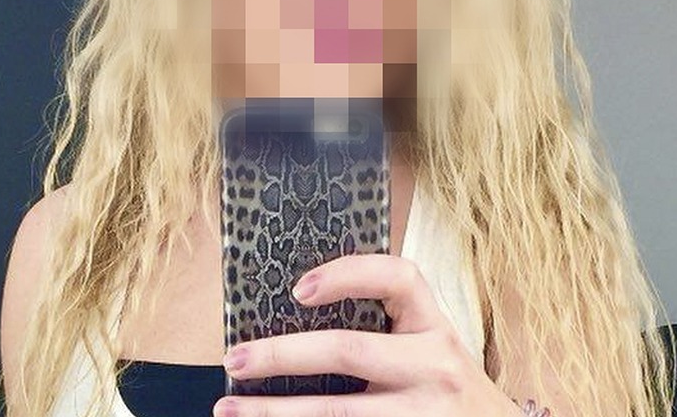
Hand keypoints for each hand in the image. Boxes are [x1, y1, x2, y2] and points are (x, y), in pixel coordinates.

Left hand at [212, 254, 524, 416]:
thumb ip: (388, 330)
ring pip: (336, 413)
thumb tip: (294, 317)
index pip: (399, 278)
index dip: (348, 273)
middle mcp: (434, 367)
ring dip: (273, 413)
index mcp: (436, 327)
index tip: (299, 287)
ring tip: (228, 410)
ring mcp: (423, 415)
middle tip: (234, 359)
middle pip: (347, 350)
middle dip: (281, 354)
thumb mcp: (431, 348)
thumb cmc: (447, 388)